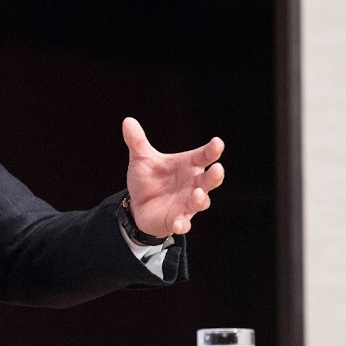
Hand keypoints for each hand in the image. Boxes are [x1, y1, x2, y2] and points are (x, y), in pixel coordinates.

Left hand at [122, 117, 224, 238]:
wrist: (138, 205)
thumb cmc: (148, 179)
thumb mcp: (141, 159)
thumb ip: (137, 141)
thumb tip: (127, 120)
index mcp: (188, 166)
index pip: (204, 156)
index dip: (212, 150)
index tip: (217, 143)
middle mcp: (193, 184)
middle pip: (210, 180)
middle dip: (215, 176)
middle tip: (217, 169)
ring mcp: (187, 204)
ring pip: (200, 202)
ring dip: (200, 199)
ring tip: (196, 194)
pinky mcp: (177, 220)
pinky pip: (183, 224)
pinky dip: (181, 224)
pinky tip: (177, 224)